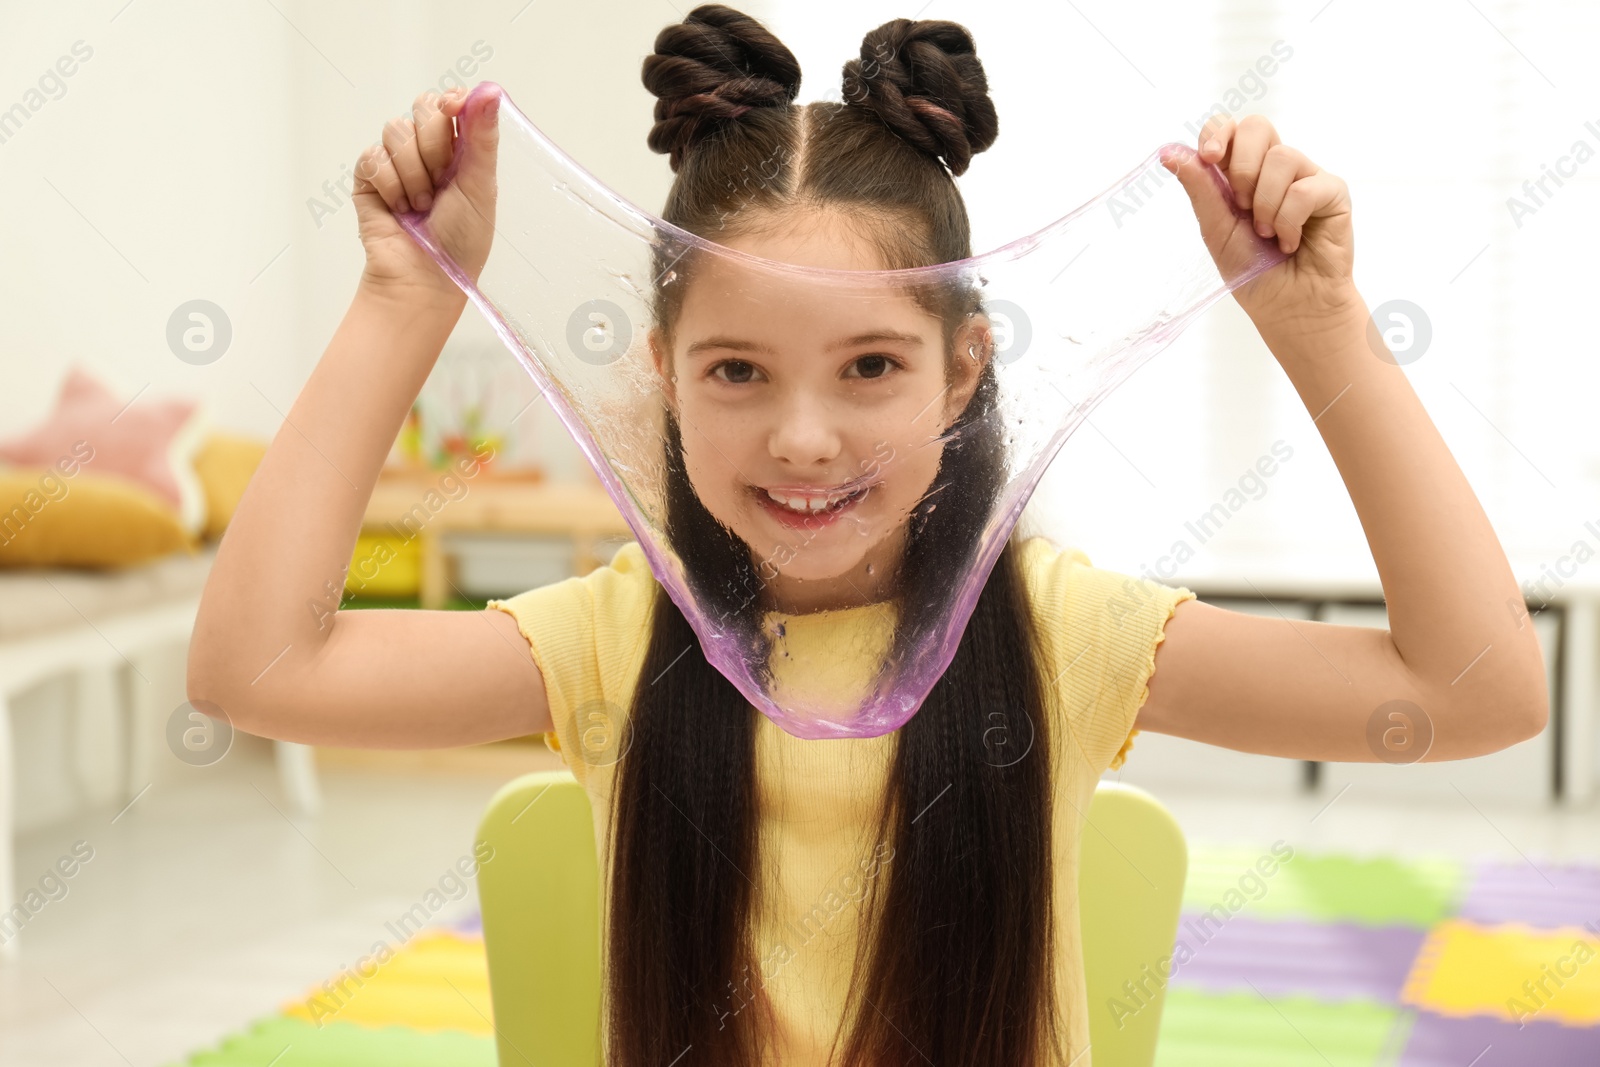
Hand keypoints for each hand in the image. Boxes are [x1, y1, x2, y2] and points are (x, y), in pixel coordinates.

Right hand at [352, 85, 499, 303]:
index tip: (453, 111)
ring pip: (396, 130)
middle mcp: (429, 150)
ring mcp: (396, 160)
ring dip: (414, 173)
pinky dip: (391, 185)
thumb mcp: (481, 186)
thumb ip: (483, 137)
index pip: (452, 102)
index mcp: (461, 149)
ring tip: (422, 205)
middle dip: (435, 145)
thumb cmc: (461, 239)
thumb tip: (492, 91)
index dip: (452, 101)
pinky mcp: (369, 175)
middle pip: (423, 107)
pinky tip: (399, 209)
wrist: (425, 276)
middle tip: (443, 181)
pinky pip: (374, 156)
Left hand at [1162, 114, 1359, 339]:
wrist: (1288, 305)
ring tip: (1266, 234)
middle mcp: (1274, 169)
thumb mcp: (1216, 229)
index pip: (1230, 128)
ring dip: (1265, 203)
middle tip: (1240, 206)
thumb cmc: (1253, 270)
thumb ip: (1199, 188)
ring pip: (1282, 157)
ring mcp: (1305, 176)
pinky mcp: (1332, 191)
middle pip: (1257, 126)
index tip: (1209, 158)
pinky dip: (1289, 220)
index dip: (1218, 132)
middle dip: (1242, 167)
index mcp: (1241, 173)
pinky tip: (1290, 242)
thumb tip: (1168, 151)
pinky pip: (1305, 187)